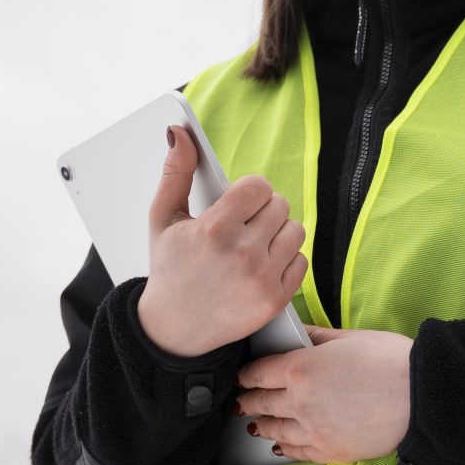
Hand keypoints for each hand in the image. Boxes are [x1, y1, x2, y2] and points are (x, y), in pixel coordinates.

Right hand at [135, 124, 308, 358]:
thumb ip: (175, 172)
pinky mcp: (275, 301)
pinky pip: (301, 261)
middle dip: (263, 211)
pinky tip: (262, 266)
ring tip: (253, 245)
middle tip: (242, 227)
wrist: (174, 331)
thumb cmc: (169, 269)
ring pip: (295, 230)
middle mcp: (241, 253)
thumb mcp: (163, 219)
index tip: (237, 203)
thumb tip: (180, 133)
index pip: (258, 186)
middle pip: (280, 205)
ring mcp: (261, 279)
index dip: (249, 192)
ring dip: (278, 233)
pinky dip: (285, 261)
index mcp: (214, 229)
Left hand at [234, 324, 413, 464]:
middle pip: (261, 402)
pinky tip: (280, 446)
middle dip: (247, 401)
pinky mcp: (330, 451)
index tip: (241, 376)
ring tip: (256, 425)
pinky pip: (297, 453)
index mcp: (300, 368)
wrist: (422, 397)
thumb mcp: (348, 337)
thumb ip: (315, 336)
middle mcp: (299, 401)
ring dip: (262, 426)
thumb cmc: (390, 361)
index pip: (258, 372)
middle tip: (240, 401)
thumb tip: (296, 333)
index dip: (245, 374)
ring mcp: (313, 430)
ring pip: (275, 430)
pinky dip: (284, 449)